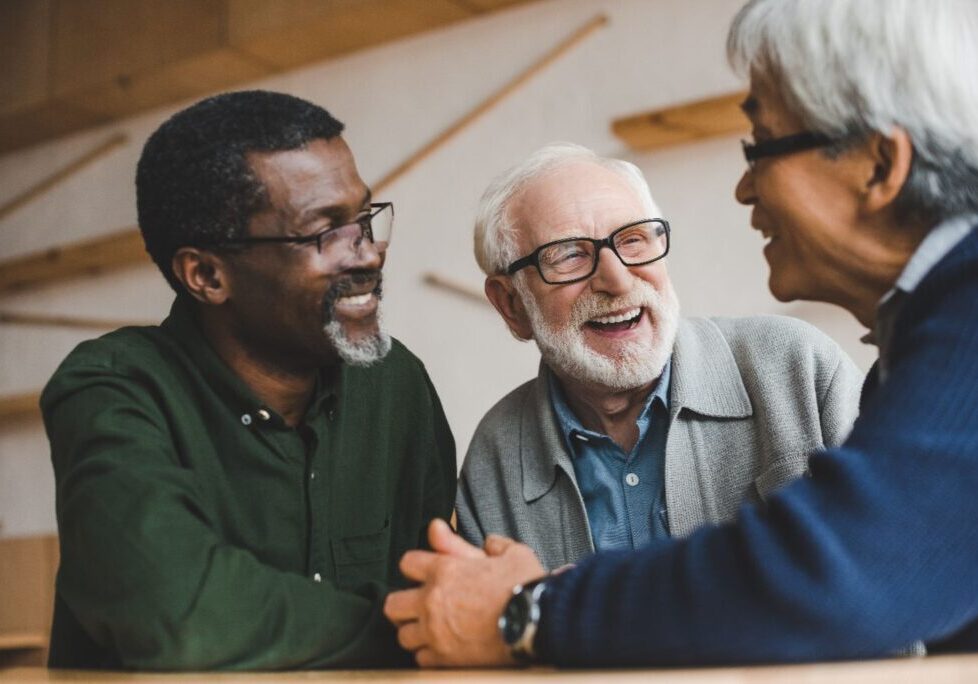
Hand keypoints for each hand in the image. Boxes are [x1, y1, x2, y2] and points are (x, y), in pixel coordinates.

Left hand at [384, 519, 544, 666]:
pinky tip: (442, 648)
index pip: (407, 563)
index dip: (416, 566)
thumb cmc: (526, 586)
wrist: (538, 623)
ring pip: (403, 635)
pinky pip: (421, 658)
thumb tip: (483, 539)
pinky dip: (429, 654)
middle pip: (393, 604)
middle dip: (404, 603)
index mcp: (445, 570)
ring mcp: (435, 632)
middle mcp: (432, 601)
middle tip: (418, 606)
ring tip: (430, 630)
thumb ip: (488, 543)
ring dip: (414, 631)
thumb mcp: (509, 553)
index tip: (426, 573)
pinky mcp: (444, 658)